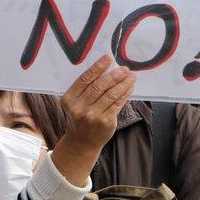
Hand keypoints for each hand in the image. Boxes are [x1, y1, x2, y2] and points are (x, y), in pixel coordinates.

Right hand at [51, 55, 133, 186]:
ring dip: (123, 83)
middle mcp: (79, 108)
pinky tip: (129, 87)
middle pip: (99, 86)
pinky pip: (118, 103)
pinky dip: (125, 93)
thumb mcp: (75, 104)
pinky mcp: (105, 121)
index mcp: (69, 100)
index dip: (97, 68)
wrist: (81, 142)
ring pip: (111, 94)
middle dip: (114, 75)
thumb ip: (85, 90)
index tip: (108, 58)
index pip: (85, 80)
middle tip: (124, 68)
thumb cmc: (79, 118)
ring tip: (131, 76)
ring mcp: (92, 116)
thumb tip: (106, 70)